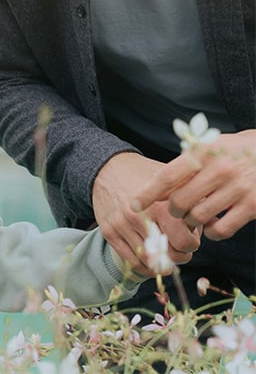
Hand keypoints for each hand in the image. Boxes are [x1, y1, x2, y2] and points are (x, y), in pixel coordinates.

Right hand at [92, 152, 200, 275]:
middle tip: (180, 246)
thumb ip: (193, 198)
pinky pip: (131, 262)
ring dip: (163, 263)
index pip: (184, 242)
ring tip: (166, 252)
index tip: (190, 236)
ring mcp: (122, 226)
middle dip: (180, 255)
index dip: (192, 243)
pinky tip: (152, 259)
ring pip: (150, 263)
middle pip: (169, 256)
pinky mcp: (109, 232)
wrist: (107, 168)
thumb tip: (214, 221)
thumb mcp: (171, 180)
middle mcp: (138, 218)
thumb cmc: (144, 174)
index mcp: (158, 205)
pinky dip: (145, 267)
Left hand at [133, 130, 255, 240]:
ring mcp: (237, 189)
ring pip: (198, 217)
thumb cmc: (234, 150)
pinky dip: (212, 232)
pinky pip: (222, 229)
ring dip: (191, 221)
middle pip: (179, 202)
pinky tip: (212, 225)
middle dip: (172, 210)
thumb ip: (186, 162)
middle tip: (175, 210)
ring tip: (194, 216)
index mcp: (203, 153)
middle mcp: (219, 170)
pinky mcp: (252, 207)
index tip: (133, 204)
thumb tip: (159, 184)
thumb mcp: (209, 146)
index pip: (167, 176)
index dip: (148, 193)